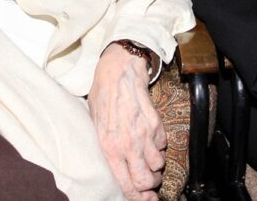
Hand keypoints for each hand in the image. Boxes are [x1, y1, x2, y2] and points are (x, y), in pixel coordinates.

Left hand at [88, 43, 164, 200]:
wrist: (119, 69)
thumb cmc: (102, 95)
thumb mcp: (94, 123)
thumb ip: (105, 147)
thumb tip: (115, 168)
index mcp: (108, 146)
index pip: (125, 183)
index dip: (137, 197)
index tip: (145, 199)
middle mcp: (127, 144)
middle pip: (146, 180)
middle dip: (150, 184)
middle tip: (148, 179)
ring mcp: (143, 133)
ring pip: (158, 165)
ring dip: (155, 165)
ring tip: (148, 157)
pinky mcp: (156, 123)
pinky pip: (163, 145)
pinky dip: (159, 146)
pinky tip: (150, 137)